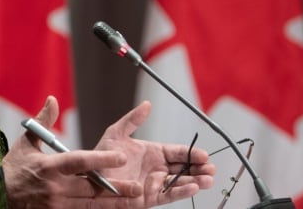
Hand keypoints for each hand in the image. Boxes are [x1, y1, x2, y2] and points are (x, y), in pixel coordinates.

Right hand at [3, 96, 144, 207]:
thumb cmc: (13, 168)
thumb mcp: (26, 143)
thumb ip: (44, 121)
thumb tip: (53, 99)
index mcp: (49, 167)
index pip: (79, 162)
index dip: (101, 160)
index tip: (120, 157)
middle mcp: (54, 188)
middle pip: (90, 189)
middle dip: (115, 188)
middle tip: (137, 187)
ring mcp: (56, 205)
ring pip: (90, 205)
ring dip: (113, 203)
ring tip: (134, 201)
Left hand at [94, 101, 215, 206]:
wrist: (90, 177)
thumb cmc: (102, 156)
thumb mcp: (116, 133)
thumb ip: (133, 120)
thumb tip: (147, 104)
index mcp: (153, 153)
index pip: (177, 152)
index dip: (191, 154)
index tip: (204, 154)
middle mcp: (157, 169)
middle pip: (184, 168)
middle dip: (199, 168)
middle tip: (211, 168)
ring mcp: (155, 183)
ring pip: (180, 183)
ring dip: (195, 181)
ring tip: (208, 179)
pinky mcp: (150, 197)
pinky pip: (168, 195)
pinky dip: (181, 192)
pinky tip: (193, 187)